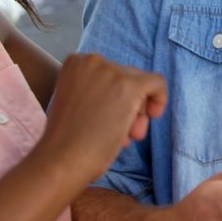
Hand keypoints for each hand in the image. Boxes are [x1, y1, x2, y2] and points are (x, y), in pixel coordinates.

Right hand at [35, 53, 166, 184]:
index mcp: (76, 63)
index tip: (107, 118)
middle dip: (128, 106)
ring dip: (137, 112)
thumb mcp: (76, 103)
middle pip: (127, 78)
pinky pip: (157, 83)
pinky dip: (160, 98)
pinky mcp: (129, 86)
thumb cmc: (66, 141)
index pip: (110, 74)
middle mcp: (92, 61)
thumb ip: (97, 92)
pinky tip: (154, 115)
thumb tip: (127, 97)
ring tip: (125, 137)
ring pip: (141, 84)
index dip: (113, 98)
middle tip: (121, 133)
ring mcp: (111, 71)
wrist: (62, 160)